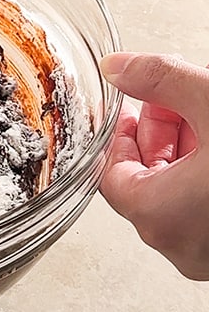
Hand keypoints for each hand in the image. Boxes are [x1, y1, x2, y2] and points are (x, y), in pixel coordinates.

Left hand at [99, 51, 208, 278]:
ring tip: (201, 113)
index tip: (130, 110)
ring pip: (182, 195)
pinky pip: (205, 209)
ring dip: (187, 152)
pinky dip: (205, 175)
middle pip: (147, 181)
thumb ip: (163, 81)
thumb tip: (119, 65)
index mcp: (160, 217)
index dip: (119, 136)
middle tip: (171, 99)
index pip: (111, 175)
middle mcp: (181, 246)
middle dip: (159, 134)